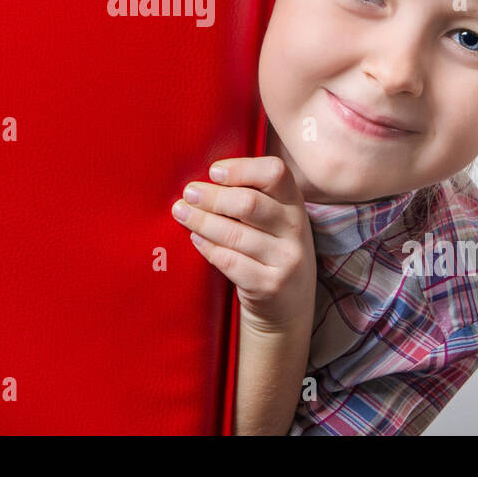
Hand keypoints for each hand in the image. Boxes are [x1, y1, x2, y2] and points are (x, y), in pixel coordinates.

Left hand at [171, 156, 316, 331]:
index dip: (242, 168)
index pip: (275, 173)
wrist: (287, 308)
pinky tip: (195, 239)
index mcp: (295, 205)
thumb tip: (206, 177)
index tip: (214, 171)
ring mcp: (286, 261)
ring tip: (181, 212)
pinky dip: (208, 247)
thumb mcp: (276, 222)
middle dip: (212, 197)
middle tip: (189, 193)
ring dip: (202, 221)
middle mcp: (296, 230)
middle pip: (249, 204)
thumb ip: (253, 197)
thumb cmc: (271, 253)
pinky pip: (230, 261)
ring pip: (235, 234)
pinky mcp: (269, 286)